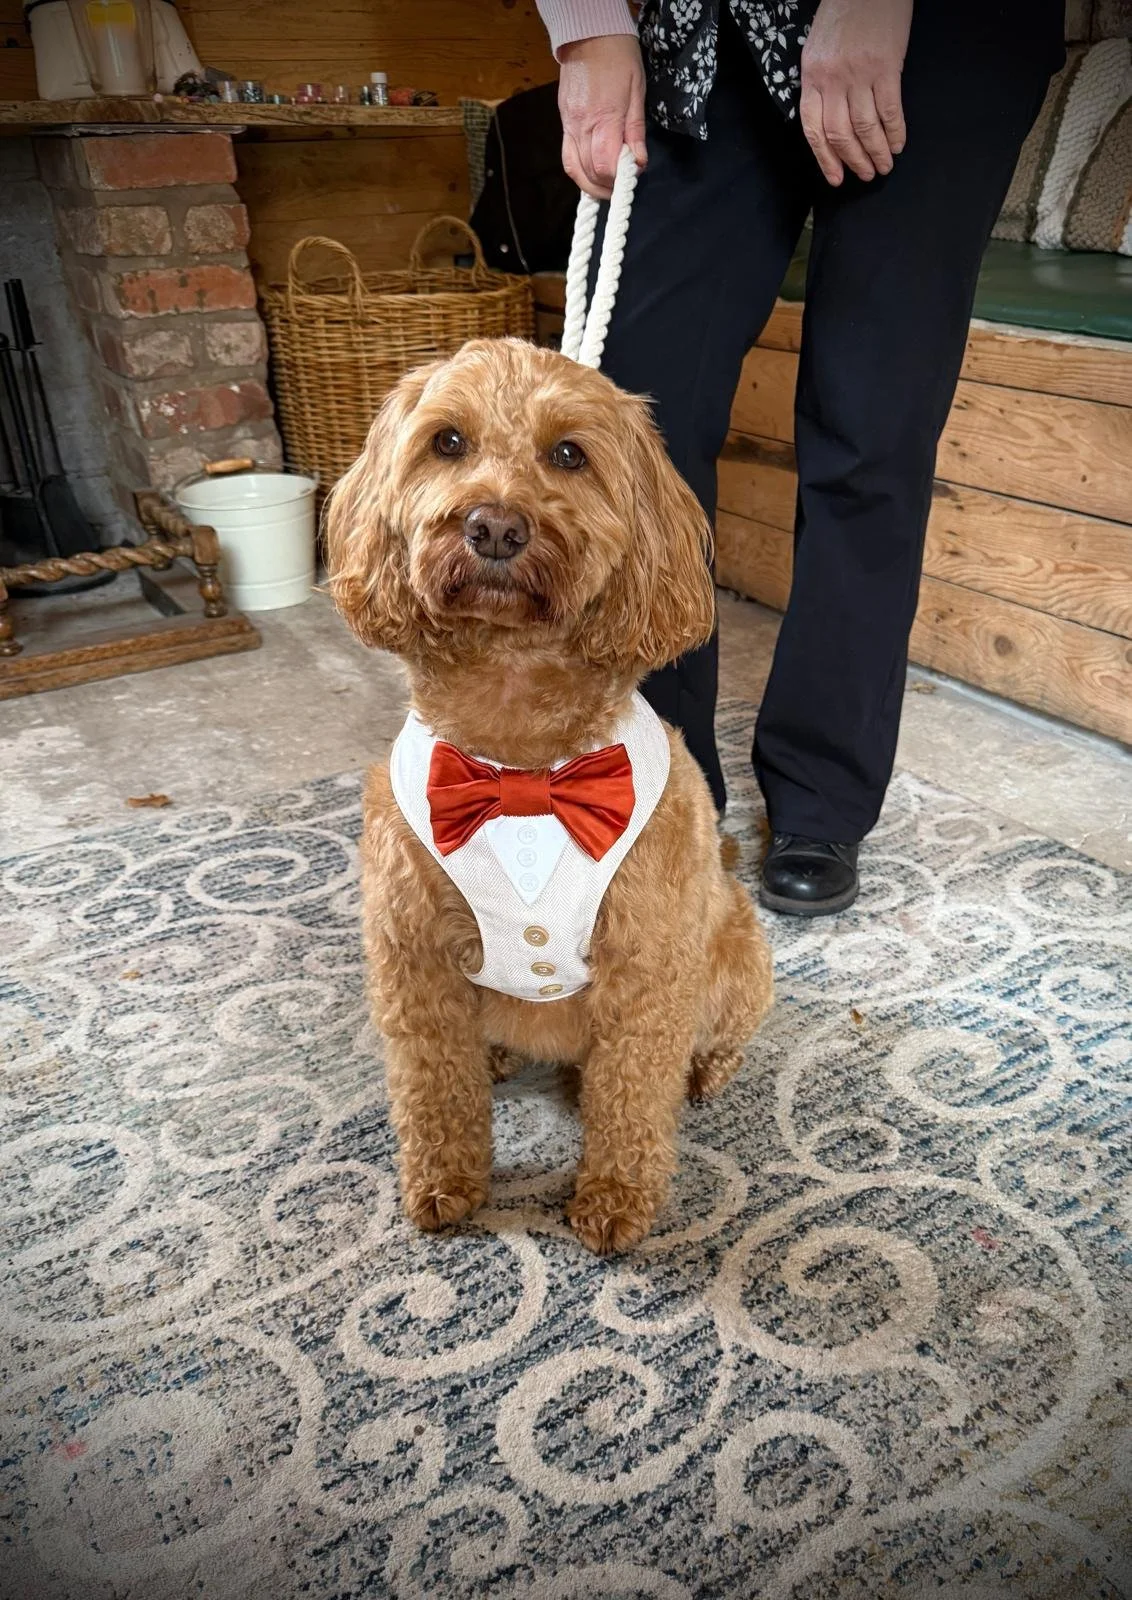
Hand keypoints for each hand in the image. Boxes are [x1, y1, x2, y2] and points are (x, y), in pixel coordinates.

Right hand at [558, 34, 647, 199]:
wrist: (589, 35)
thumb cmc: (619, 58)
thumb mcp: (637, 91)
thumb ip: (636, 130)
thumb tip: (638, 162)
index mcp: (603, 117)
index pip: (605, 165)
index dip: (618, 178)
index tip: (631, 175)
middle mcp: (581, 125)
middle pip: (588, 173)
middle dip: (606, 187)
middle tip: (621, 187)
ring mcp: (569, 124)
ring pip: (573, 169)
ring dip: (590, 185)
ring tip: (606, 187)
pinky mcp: (563, 122)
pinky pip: (568, 155)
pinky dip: (580, 170)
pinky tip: (593, 171)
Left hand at [800, 0, 912, 185]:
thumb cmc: (844, 14)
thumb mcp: (819, 49)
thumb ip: (821, 83)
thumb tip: (830, 122)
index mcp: (811, 76)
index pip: (814, 128)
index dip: (825, 159)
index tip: (836, 178)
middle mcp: (832, 79)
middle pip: (840, 134)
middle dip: (854, 160)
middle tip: (866, 175)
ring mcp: (859, 74)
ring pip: (866, 127)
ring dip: (876, 152)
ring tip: (884, 166)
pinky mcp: (886, 67)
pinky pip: (890, 110)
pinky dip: (896, 132)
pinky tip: (899, 144)